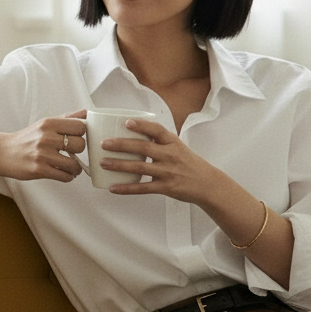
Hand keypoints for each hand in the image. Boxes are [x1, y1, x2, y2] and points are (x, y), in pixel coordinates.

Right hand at [0, 110, 87, 181]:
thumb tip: (87, 112)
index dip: (81, 134)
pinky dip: (67, 176)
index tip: (75, 138)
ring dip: (75, 168)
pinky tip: (63, 173)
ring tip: (70, 167)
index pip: (80, 126)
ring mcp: (42, 154)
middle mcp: (46, 137)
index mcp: (49, 123)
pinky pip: (65, 176)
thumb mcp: (45, 123)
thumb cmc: (27, 138)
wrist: (4, 153)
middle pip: (80, 145)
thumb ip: (67, 118)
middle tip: (71, 153)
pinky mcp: (39, 170)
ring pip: (74, 164)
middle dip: (78, 151)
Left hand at [99, 118, 225, 203]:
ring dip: (119, 165)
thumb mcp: (178, 147)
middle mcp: (170, 155)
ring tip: (103, 163)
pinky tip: (113, 188)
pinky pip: (143, 188)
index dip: (142, 125)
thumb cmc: (189, 164)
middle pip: (143, 147)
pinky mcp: (166, 187)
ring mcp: (168, 172)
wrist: (208, 184)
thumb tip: (134, 131)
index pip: (157, 130)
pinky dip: (127, 188)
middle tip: (104, 144)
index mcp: (173, 142)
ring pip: (140, 167)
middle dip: (122, 145)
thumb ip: (160, 141)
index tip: (126, 122)